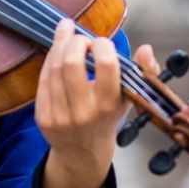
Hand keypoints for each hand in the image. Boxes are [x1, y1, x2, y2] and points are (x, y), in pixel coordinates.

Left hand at [35, 19, 157, 187]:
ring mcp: (61, 116)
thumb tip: (145, 48)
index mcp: (109, 105)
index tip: (101, 42)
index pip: (106, 64)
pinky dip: (49, 61)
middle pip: (72, 63)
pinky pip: (42, 80)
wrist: (83, 151)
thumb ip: (144, 72)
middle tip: (81, 38)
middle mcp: (85, 112)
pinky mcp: (43, 117)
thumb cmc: (108, 117)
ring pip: (54, 68)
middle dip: (76, 42)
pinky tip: (55, 53)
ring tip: (67, 36)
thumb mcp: (130, 98)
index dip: (102, 44)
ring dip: (59, 45)